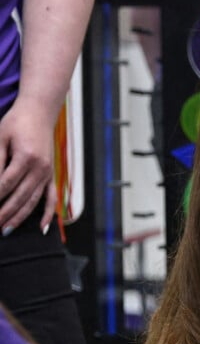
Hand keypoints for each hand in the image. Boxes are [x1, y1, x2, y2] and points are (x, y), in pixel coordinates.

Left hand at [0, 104, 56, 233]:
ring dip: (20, 217)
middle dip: (4, 213)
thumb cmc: (17, 123)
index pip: (6, 183)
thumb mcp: (0, 138)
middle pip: (20, 197)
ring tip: (6, 230)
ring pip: (33, 201)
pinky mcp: (51, 175)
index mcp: (27, 157)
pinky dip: (49, 214)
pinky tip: (43, 228)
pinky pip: (52, 198)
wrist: (39, 113)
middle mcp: (41, 168)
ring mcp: (48, 173)